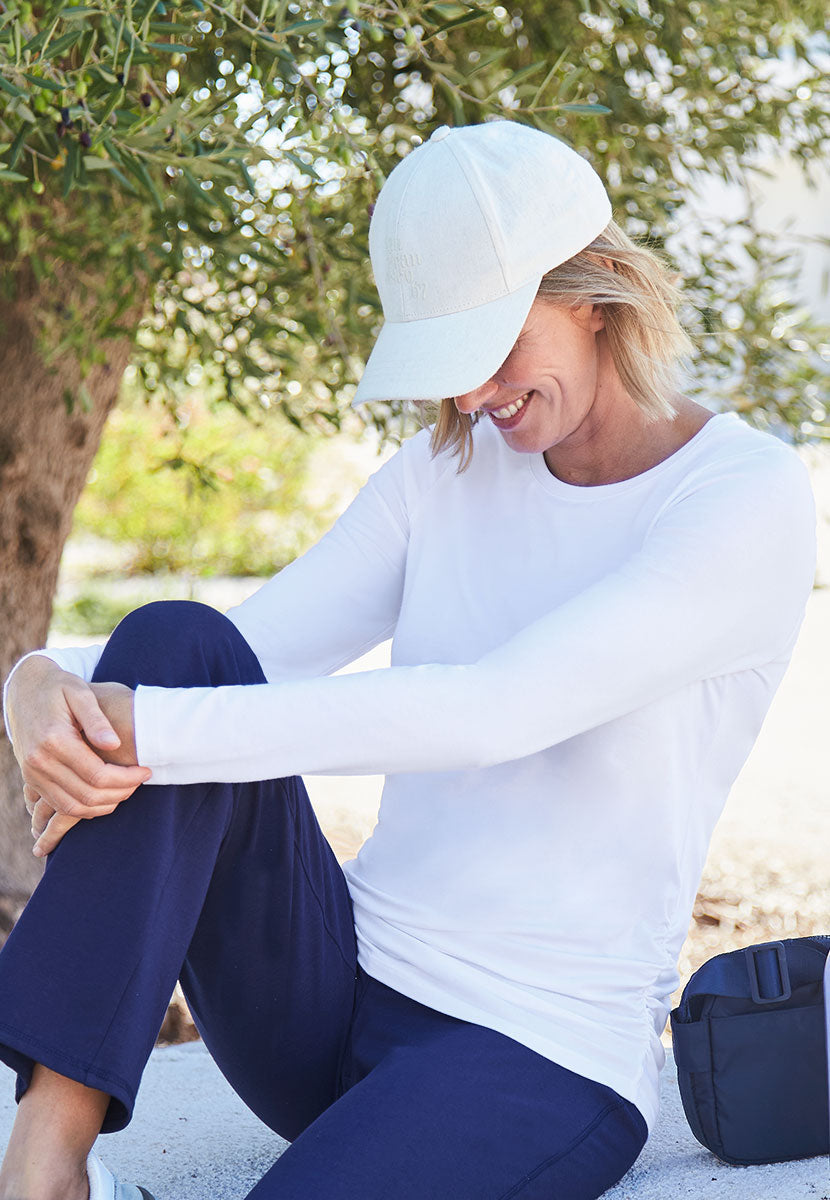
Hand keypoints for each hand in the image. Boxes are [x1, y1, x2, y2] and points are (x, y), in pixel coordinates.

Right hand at [7, 655, 151, 855]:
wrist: (24, 690)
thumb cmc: (58, 687)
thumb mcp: (80, 692)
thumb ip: (97, 720)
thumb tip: (115, 745)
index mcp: (54, 740)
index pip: (97, 774)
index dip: (126, 778)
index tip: (146, 770)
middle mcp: (39, 762)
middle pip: (87, 795)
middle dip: (120, 793)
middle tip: (140, 780)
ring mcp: (32, 774)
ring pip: (73, 807)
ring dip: (104, 805)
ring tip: (127, 789)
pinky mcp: (31, 780)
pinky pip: (60, 805)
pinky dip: (85, 807)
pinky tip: (105, 795)